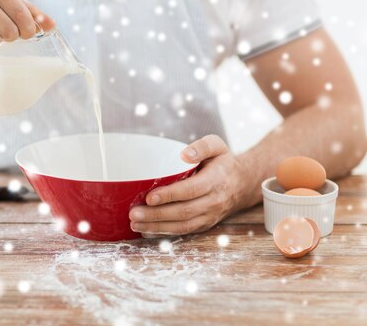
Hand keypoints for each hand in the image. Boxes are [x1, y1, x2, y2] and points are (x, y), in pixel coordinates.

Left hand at [129, 135, 255, 236]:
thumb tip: (184, 155)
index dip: (170, 195)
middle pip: (183, 211)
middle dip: (157, 215)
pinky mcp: (205, 224)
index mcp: (216, 180)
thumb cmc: (223, 162)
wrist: (243, 184)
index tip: (150, 197)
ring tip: (135, 223)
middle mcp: (214, 201)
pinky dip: (164, 232)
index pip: (191, 190)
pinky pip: (184, 231)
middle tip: (133, 213)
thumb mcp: (217, 146)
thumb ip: (202, 146)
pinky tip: (146, 229)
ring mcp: (210, 215)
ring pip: (182, 225)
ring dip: (157, 226)